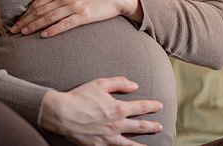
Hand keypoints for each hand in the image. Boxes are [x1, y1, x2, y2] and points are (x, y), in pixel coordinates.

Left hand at [9, 0, 141, 37]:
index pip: (38, 2)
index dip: (25, 12)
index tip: (16, 21)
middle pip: (39, 10)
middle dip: (24, 20)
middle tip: (12, 30)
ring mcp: (74, 6)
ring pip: (49, 17)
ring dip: (34, 25)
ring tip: (23, 33)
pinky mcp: (84, 16)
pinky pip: (65, 24)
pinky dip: (53, 29)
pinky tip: (44, 35)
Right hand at [40, 77, 163, 145]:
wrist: (62, 113)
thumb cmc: (80, 96)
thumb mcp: (100, 84)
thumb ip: (119, 83)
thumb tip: (135, 85)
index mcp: (118, 108)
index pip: (141, 107)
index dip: (152, 106)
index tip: (159, 106)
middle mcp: (117, 124)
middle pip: (140, 126)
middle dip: (152, 126)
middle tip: (160, 127)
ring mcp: (109, 137)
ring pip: (131, 143)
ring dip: (143, 144)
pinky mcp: (100, 145)